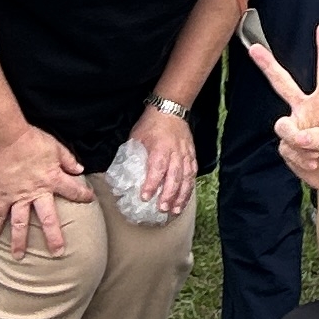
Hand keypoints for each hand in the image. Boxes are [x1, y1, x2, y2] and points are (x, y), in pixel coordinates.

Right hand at [0, 123, 91, 257]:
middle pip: (48, 219)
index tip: (89, 199)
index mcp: (53, 179)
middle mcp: (37, 192)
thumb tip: (80, 169)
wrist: (6, 139)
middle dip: (54, 237)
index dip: (83, 195)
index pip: (73, 190)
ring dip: (19, 241)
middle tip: (58, 253)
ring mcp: (18, 196)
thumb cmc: (32, 141)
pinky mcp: (2, 195)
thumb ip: (68, 160)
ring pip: (20, 223)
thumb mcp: (56, 147)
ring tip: (19, 257)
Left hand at [123, 104, 200, 219]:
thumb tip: (125, 174)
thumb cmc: (151, 123)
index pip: (157, 168)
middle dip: (169, 195)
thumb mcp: (136, 137)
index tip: (145, 197)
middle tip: (162, 209)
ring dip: (181, 195)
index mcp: (160, 147)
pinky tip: (185, 198)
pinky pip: (193, 173)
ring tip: (176, 210)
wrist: (171, 109)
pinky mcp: (191, 155)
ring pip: (186, 177)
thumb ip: (133, 155)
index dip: (152, 184)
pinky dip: (190, 187)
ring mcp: (185, 154)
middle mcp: (175, 152)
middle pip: (174, 176)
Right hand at [248, 22, 318, 192]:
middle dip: (268, 65)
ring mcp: (295, 126)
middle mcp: (307, 108)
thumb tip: (298, 135)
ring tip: (316, 154)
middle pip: (283, 83)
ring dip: (298, 143)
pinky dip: (300, 159)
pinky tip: (312, 163)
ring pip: (284, 128)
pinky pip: (287, 149)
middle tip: (253, 47)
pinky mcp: (287, 145)